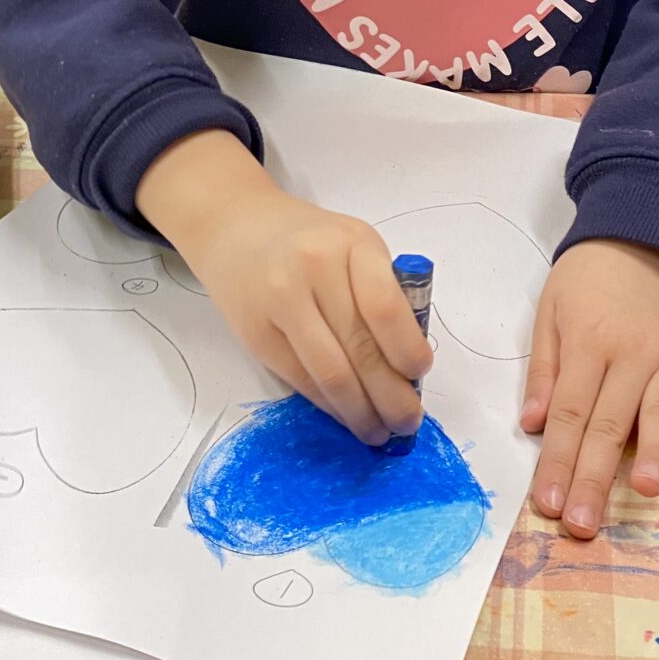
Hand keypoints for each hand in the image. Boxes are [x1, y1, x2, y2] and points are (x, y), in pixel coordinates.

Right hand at [135, 130, 430, 446]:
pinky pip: (301, 380)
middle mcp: (315, 268)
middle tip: (408, 424)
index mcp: (352, 243)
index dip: (407, 352)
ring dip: (361, 412)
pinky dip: (330, 406)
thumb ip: (382, 292)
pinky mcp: (256, 333)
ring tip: (380, 431)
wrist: (238, 228)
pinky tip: (347, 416)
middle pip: (360, 348)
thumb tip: (408, 367)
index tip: (420, 375)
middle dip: (390, 397)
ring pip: (331, 373)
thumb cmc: (311, 241)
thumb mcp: (355, 245)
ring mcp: (280, 301)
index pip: (385, 308)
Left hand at [520, 237, 658, 537]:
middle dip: (593, 476)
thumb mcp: (550, 310)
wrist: (646, 234)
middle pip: (609, 422)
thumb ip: (544, 368)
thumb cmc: (589, 279)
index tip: (547, 504)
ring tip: (644, 490)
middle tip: (583, 523)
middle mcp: (633, 352)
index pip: (569, 412)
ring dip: (654, 454)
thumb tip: (533, 424)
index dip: (556, 461)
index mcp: (588, 342)